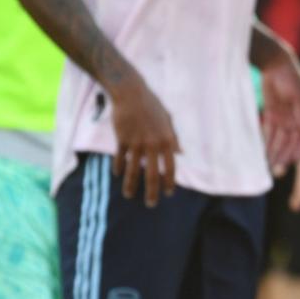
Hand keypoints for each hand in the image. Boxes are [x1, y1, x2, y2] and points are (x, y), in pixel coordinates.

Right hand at [109, 78, 180, 207]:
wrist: (131, 94)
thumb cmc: (152, 106)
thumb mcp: (168, 120)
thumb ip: (174, 139)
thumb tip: (180, 154)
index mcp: (167, 140)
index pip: (171, 166)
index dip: (170, 181)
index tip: (169, 193)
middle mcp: (153, 144)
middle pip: (153, 174)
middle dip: (152, 191)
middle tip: (152, 204)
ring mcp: (136, 143)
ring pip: (133, 170)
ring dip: (131, 185)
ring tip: (130, 195)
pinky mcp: (122, 140)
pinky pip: (120, 159)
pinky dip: (119, 168)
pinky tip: (118, 175)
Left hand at [261, 52, 299, 176]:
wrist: (275, 63)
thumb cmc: (291, 76)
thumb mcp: (299, 94)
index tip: (294, 161)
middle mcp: (297, 117)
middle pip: (292, 140)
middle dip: (285, 154)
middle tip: (277, 168)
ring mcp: (285, 116)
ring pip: (280, 138)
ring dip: (275, 151)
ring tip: (268, 166)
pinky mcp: (272, 114)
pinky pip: (270, 132)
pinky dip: (267, 142)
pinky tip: (262, 153)